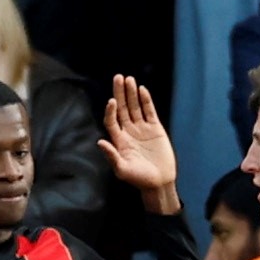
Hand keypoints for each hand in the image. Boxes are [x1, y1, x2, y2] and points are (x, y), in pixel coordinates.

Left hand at [97, 73, 175, 197]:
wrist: (159, 182)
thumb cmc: (138, 179)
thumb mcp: (122, 170)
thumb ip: (111, 156)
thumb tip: (99, 142)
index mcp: (119, 140)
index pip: (111, 121)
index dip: (110, 111)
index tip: (112, 101)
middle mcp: (129, 132)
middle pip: (122, 109)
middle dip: (120, 93)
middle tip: (118, 77)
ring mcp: (142, 129)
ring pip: (135, 107)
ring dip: (131, 93)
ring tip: (129, 79)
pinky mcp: (155, 128)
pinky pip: (149, 111)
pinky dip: (146, 100)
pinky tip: (141, 90)